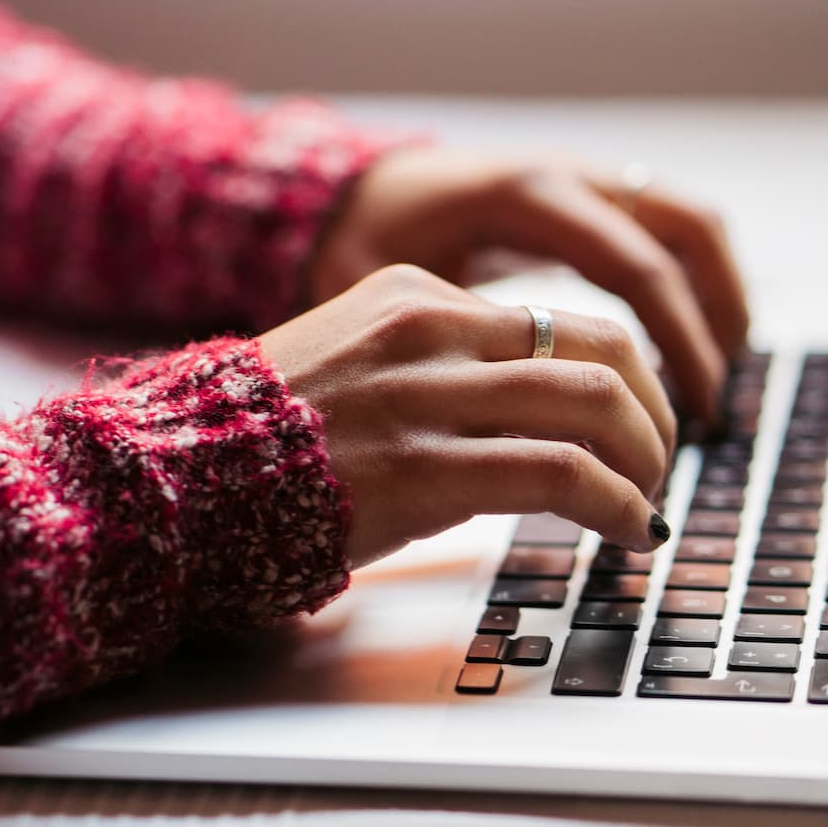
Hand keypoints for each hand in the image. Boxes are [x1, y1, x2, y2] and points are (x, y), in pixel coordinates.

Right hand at [260, 264, 677, 565]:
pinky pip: (566, 473)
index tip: (626, 424)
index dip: (614, 378)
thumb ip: (426, 370)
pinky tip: (628, 531)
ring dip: (646, 459)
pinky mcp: (428, 466)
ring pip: (598, 403)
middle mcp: (430, 329)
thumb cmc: (251, 442)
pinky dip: (619, 504)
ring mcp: (429, 395)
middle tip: (657, 461)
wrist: (171, 477)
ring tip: (647, 503)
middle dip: (652, 410)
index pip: (554, 321)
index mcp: (412, 295)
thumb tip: (510, 420)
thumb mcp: (347, 364)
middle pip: (601, 348)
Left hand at [313, 147, 748, 424]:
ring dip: (718, 301)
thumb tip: (516, 420)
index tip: (689, 416)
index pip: (636, 267)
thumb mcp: (393, 290)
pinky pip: (665, 231)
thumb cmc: (360, 246)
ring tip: (712, 386)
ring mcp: (585, 178)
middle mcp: (569, 174)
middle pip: (689, 231)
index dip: (674, 345)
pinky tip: (681, 356)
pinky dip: (691, 288)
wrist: (347, 191)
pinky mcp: (587, 198)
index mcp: (527, 195)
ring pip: (690, 225)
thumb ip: (456, 338)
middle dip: (716, 321)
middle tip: (713, 409)